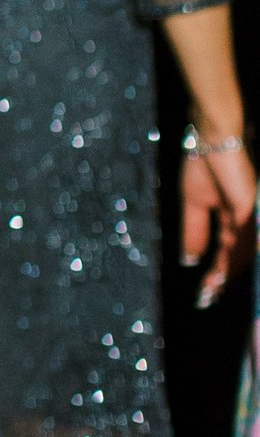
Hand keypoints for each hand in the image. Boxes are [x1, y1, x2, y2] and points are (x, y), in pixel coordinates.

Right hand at [183, 128, 256, 308]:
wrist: (212, 138)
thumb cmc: (203, 162)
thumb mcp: (193, 202)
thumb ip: (193, 231)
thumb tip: (189, 260)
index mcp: (231, 217)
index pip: (227, 251)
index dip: (216, 272)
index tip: (203, 291)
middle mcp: (243, 220)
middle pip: (236, 256)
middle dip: (221, 278)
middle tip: (206, 298)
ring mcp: (247, 215)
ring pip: (240, 252)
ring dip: (225, 273)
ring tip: (210, 289)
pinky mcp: (248, 208)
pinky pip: (241, 238)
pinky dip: (231, 257)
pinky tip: (221, 273)